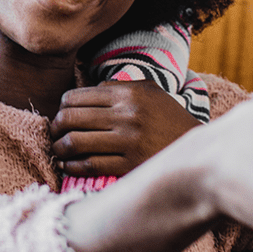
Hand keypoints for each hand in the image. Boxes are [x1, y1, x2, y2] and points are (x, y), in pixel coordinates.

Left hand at [49, 81, 200, 177]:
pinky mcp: (130, 165)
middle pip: (70, 119)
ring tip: (58, 150)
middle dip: (55, 128)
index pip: (76, 97)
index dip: (62, 107)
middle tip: (54, 134)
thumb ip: (120, 85)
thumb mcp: (150, 91)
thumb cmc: (169, 118)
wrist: (198, 149)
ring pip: (75, 142)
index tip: (61, 116)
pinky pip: (89, 165)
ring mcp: (127, 141)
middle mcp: (126, 115)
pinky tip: (68, 166)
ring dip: (59, 148)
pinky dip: (72, 166)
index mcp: (128, 93)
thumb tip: (89, 88)